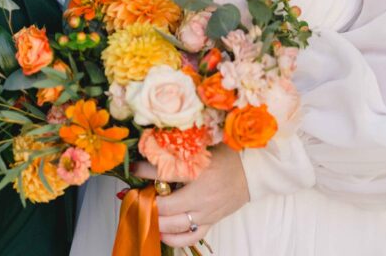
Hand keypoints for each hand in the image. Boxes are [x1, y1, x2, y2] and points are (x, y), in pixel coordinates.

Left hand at [132, 144, 249, 247]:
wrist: (251, 171)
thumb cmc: (226, 155)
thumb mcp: (203, 146)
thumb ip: (182, 149)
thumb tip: (156, 146)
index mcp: (199, 170)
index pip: (165, 173)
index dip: (145, 170)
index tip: (133, 167)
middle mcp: (201, 195)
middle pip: (166, 205)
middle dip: (146, 201)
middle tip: (134, 195)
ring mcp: (206, 212)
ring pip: (175, 224)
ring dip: (156, 221)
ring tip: (143, 214)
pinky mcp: (211, 221)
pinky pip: (191, 235)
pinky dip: (174, 238)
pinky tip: (161, 233)